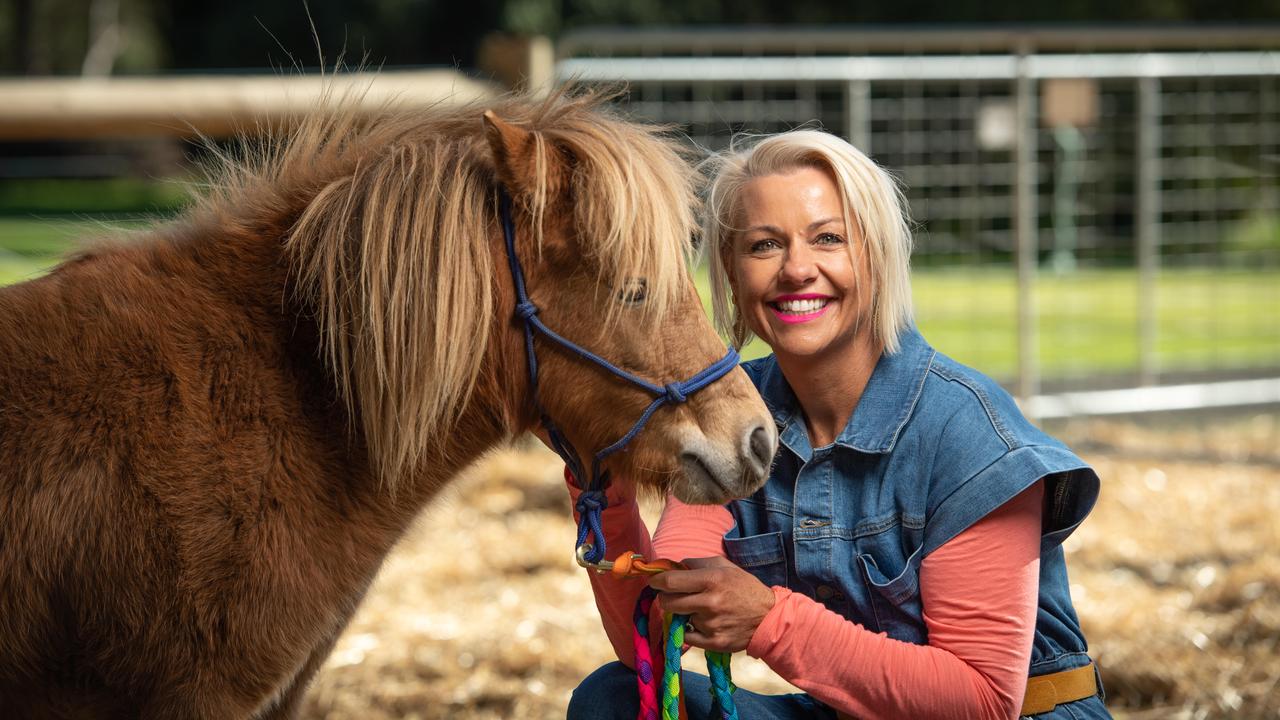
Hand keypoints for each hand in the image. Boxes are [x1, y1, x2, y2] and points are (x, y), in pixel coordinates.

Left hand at [648, 556, 775, 653]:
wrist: (768, 617)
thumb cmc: (744, 587)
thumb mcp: (724, 566)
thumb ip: (696, 563)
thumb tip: (672, 566)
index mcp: (711, 580)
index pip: (671, 582)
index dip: (656, 582)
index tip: (653, 582)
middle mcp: (709, 602)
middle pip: (668, 602)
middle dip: (665, 598)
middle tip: (671, 596)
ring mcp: (710, 624)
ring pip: (680, 618)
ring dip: (683, 613)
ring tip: (698, 609)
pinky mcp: (713, 642)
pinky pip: (686, 636)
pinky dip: (689, 629)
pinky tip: (701, 623)